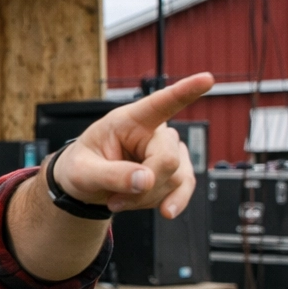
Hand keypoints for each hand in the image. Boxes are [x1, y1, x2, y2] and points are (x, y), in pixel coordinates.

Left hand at [52, 72, 214, 218]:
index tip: (206, 79)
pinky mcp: (177, 171)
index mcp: (129, 120)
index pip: (159, 103)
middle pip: (168, 160)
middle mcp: (154, 132)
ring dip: (147, 199)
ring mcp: (169, 150)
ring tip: (119, 198)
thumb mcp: (82, 173)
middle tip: (114, 198)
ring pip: (176, 179)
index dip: (185, 91)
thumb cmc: (81, 168)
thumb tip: (147, 181)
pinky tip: (161, 209)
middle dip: (143, 187)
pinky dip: (168, 203)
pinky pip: (184, 189)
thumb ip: (111, 175)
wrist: (86, 186)